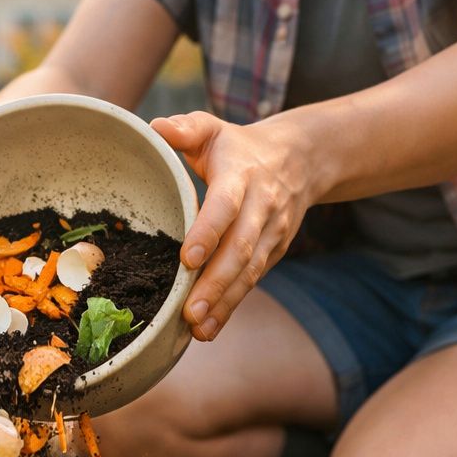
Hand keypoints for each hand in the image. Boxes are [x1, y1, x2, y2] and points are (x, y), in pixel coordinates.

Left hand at [151, 111, 315, 341]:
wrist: (301, 159)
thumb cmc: (239, 147)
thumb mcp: (213, 128)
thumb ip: (186, 128)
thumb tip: (156, 127)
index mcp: (241, 175)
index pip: (226, 207)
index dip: (208, 233)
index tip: (187, 259)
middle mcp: (261, 207)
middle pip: (240, 250)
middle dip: (216, 283)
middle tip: (189, 313)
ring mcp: (271, 233)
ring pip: (249, 272)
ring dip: (224, 302)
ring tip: (197, 328)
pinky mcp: (274, 252)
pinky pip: (252, 281)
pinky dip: (231, 306)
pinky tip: (209, 328)